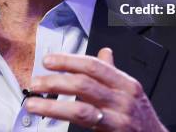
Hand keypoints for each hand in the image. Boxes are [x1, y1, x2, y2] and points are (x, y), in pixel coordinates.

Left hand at [26, 48, 167, 131]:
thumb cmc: (141, 119)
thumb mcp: (131, 92)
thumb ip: (113, 73)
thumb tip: (104, 52)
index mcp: (125, 83)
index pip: (94, 65)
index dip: (69, 60)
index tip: (49, 60)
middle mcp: (123, 97)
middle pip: (84, 82)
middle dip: (56, 80)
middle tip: (37, 81)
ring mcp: (119, 116)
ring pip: (81, 104)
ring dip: (53, 103)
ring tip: (34, 102)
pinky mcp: (114, 131)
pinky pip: (85, 120)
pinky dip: (64, 115)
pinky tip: (49, 115)